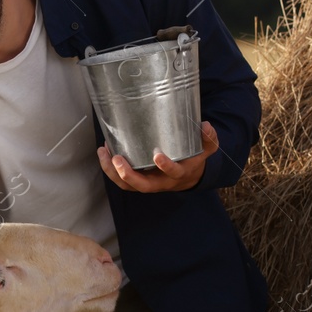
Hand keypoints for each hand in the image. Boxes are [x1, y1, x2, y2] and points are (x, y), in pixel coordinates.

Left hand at [97, 121, 217, 191]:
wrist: (188, 176)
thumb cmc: (193, 158)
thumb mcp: (205, 149)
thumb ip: (208, 138)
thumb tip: (205, 125)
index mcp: (178, 174)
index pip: (173, 173)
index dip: (166, 166)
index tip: (157, 155)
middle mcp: (161, 182)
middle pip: (142, 186)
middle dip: (128, 175)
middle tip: (117, 159)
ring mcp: (148, 183)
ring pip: (128, 185)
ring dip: (112, 172)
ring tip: (103, 153)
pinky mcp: (138, 180)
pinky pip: (122, 180)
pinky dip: (110, 169)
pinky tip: (104, 153)